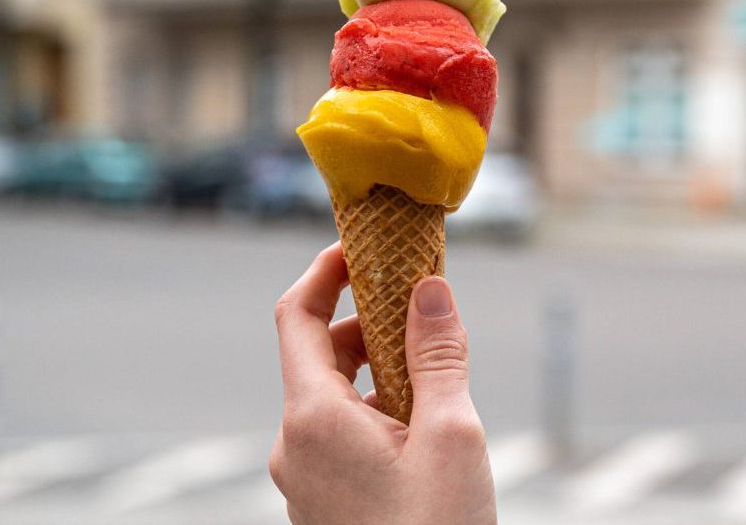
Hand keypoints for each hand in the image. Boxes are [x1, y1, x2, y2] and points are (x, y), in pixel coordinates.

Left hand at [269, 243, 496, 524]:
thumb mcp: (451, 436)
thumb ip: (438, 355)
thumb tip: (430, 288)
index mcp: (312, 419)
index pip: (296, 316)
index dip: (326, 271)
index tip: (364, 247)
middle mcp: (294, 445)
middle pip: (319, 354)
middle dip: (371, 323)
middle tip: (427, 313)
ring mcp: (304, 479)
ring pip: (333, 398)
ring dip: (379, 371)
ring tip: (438, 383)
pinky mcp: (322, 503)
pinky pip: (339, 435)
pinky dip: (376, 411)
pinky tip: (424, 430)